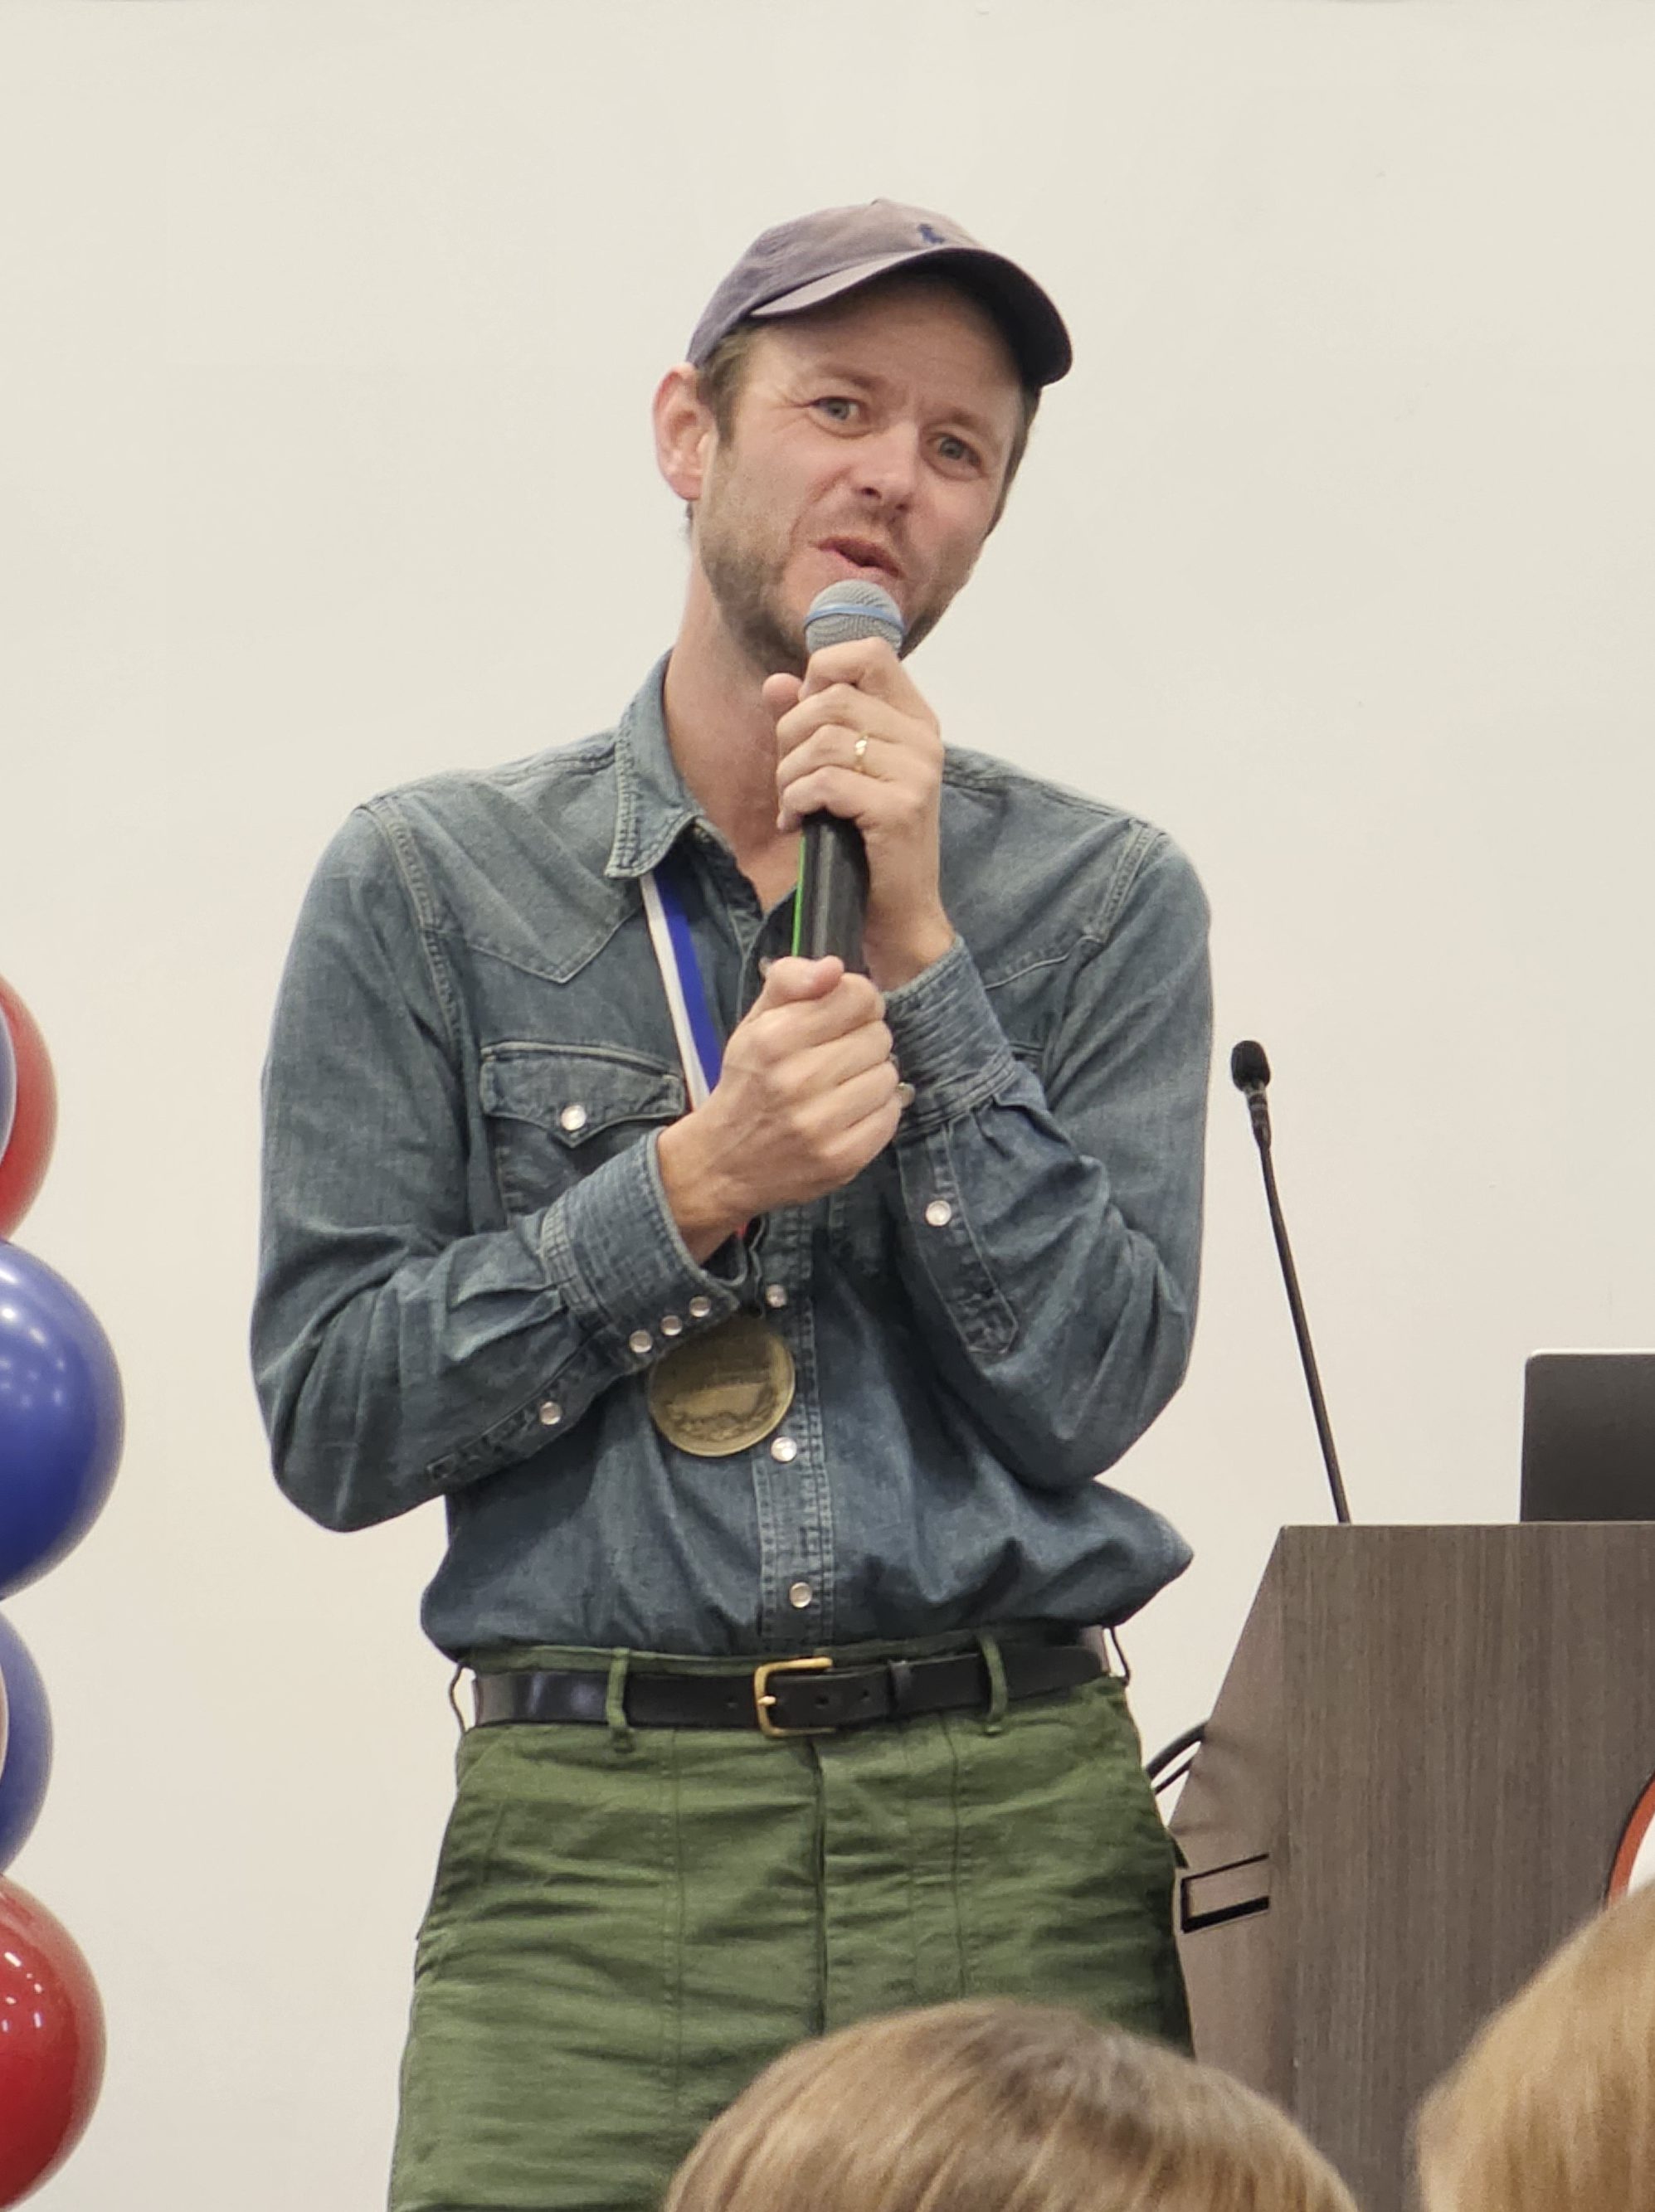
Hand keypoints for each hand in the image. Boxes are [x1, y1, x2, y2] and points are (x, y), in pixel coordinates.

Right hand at [656, 955, 900, 1259]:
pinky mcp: (842, 1159)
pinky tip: (850, 1113)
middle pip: (878, 1036)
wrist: (724, 1163)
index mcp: (774, 1039)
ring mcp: (821, 1124)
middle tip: (838, 1057)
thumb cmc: (748, 1084)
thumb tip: (834, 967)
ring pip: (889, 1076)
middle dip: (863, 1041)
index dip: (857, 1002)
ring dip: (872, 1077)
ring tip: (843, 1087)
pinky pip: (891, 1115)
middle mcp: (797, 1080)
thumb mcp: (754, 1023)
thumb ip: (790, 981)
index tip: (844, 1016)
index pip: (858, 997)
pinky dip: (877, 1111)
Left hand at [763, 638, 954, 989]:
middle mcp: (923, 738)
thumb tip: (776, 683)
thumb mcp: (838, 774)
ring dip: (789, 775)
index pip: (868, 653)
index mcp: (914, 719)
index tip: (806, 717)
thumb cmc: (866, 844)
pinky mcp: (901, 808)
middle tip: (789, 777)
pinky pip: (826, 781)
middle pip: (832, 697)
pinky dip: (796, 801)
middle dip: (790, 735)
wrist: (899, 915)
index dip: (823, 672)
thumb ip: (811, 724)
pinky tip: (797, 824)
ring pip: (824, 739)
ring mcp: (917, 772)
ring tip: (792, 805)